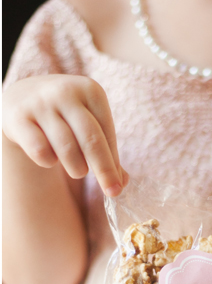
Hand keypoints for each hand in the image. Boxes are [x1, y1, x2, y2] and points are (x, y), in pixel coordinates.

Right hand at [2, 75, 127, 195]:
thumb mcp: (89, 122)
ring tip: (78, 170)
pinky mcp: (18, 117)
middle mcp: (66, 92)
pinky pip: (40, 149)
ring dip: (77, 167)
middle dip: (104, 170)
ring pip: (66, 147)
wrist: (21, 98)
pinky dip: (48, 161)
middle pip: (91, 139)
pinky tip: (50, 159)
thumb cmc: (66, 116)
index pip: (107, 132)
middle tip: (112, 193)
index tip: (118, 186)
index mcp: (91, 90)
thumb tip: (122, 182)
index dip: (113, 162)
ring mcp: (40, 103)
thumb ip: (107, 149)